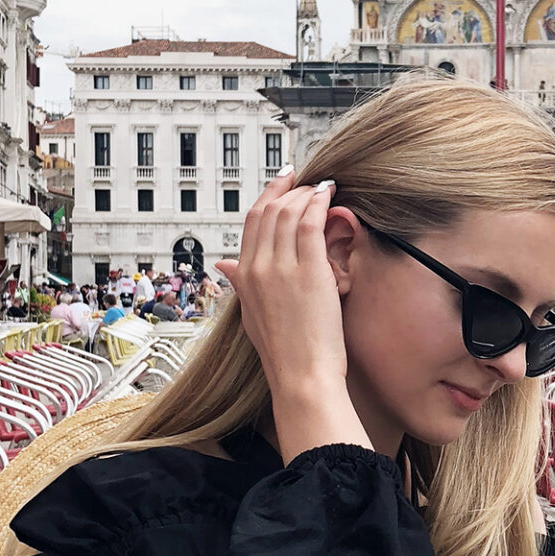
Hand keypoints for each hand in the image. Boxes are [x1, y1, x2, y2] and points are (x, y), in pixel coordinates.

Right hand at [214, 174, 370, 457]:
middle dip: (287, 189)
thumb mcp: (250, 316)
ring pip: (289, 213)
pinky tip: (330, 196)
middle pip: (268, 211)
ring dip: (306, 194)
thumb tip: (224, 267)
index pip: (251, 223)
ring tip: (322, 187)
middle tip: (304, 178)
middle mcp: (257, 267)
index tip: (281, 184)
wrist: (300, 377)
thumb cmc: (283, 354)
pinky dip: (320, 203)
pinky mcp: (308, 270)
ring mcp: (281, 267)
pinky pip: (311, 223)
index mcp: (243, 277)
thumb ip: (240, 286)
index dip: (267, 197)